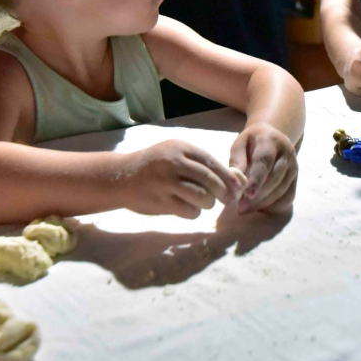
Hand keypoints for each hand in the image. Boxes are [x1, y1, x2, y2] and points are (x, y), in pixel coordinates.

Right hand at [118, 140, 244, 217]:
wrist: (121, 177)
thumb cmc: (157, 166)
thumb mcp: (178, 155)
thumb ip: (204, 165)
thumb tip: (239, 180)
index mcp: (181, 148)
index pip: (212, 163)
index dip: (229, 177)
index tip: (239, 187)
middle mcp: (173, 162)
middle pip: (210, 180)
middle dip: (224, 192)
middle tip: (229, 200)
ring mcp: (165, 182)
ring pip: (201, 196)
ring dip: (208, 203)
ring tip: (205, 202)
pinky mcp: (160, 201)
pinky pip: (188, 210)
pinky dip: (194, 212)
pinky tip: (188, 208)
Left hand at [229, 123, 297, 214]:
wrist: (272, 136)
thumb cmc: (251, 142)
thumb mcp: (240, 144)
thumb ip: (237, 161)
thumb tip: (236, 182)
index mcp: (270, 141)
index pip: (265, 162)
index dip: (257, 180)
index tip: (247, 194)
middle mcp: (286, 153)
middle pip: (275, 178)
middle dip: (258, 196)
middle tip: (240, 208)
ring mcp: (294, 165)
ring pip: (282, 189)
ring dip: (264, 203)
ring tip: (246, 209)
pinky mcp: (296, 177)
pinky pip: (289, 196)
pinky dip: (276, 206)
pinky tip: (261, 209)